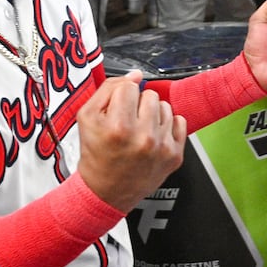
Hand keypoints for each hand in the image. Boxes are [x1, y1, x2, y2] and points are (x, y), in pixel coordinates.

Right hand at [75, 70, 185, 210]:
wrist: (105, 192)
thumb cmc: (96, 154)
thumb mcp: (87, 118)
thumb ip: (108, 89)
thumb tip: (135, 75)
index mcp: (119, 128)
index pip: (128, 87)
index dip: (119, 97)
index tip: (116, 111)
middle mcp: (143, 138)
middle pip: (150, 95)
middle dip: (137, 105)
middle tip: (127, 123)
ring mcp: (162, 148)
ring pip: (165, 106)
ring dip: (153, 115)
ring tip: (139, 131)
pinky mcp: (175, 155)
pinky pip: (179, 121)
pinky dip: (167, 126)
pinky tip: (153, 137)